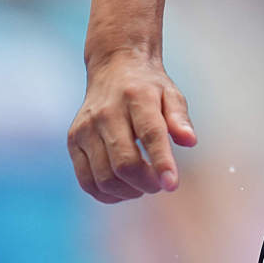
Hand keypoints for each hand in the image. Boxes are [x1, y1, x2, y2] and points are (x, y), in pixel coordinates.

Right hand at [68, 47, 197, 201]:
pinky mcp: (73, 141)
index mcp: (136, 97)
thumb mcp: (171, 94)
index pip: (150, 134)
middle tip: (159, 184)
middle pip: (124, 163)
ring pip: (104, 177)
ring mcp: (86, 128)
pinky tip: (122, 189)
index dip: (162, 162)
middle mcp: (106, 113)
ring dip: (128, 191)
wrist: (114, 68)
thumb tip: (189, 141)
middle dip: (146, 182)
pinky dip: (106, 194)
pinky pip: (86, 181)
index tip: (172, 184)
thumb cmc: (148, 87)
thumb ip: (179, 118)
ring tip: (143, 185)